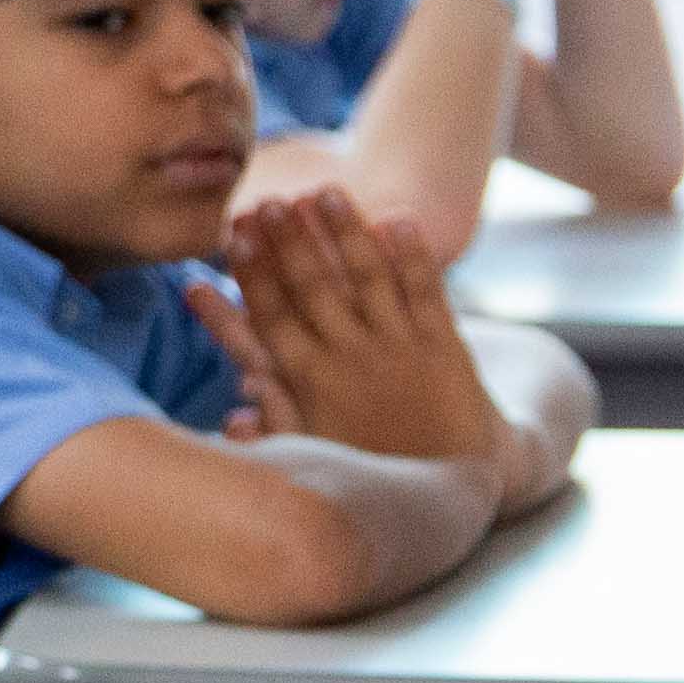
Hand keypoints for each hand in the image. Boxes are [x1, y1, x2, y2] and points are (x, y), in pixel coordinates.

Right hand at [195, 192, 506, 469]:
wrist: (453, 491)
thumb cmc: (371, 474)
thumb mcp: (314, 459)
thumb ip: (274, 427)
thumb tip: (230, 415)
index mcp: (312, 385)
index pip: (272, 316)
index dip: (251, 272)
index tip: (232, 234)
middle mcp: (352, 359)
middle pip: (313, 287)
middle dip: (289, 240)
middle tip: (268, 200)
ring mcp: (400, 349)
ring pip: (368, 278)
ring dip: (345, 232)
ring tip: (325, 191)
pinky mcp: (444, 347)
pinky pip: (426, 291)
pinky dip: (413, 255)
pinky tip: (397, 218)